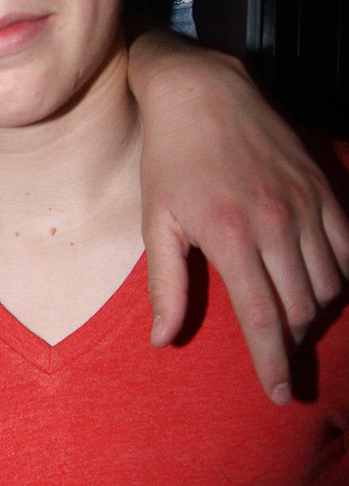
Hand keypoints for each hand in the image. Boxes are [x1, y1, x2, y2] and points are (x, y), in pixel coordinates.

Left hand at [128, 33, 348, 401]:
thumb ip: (166, 286)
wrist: (202, 91)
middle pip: (302, 309)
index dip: (275, 363)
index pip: (265, 319)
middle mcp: (275, 223)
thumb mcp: (156, 223)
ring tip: (291, 325)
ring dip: (314, 314)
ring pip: (329, 284)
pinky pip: (346, 249)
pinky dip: (338, 277)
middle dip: (293, 346)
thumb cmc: (169, 159)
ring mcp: (304, 204)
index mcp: (230, 237)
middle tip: (279, 360)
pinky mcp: (322, 189)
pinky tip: (318, 287)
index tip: (280, 393)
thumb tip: (163, 340)